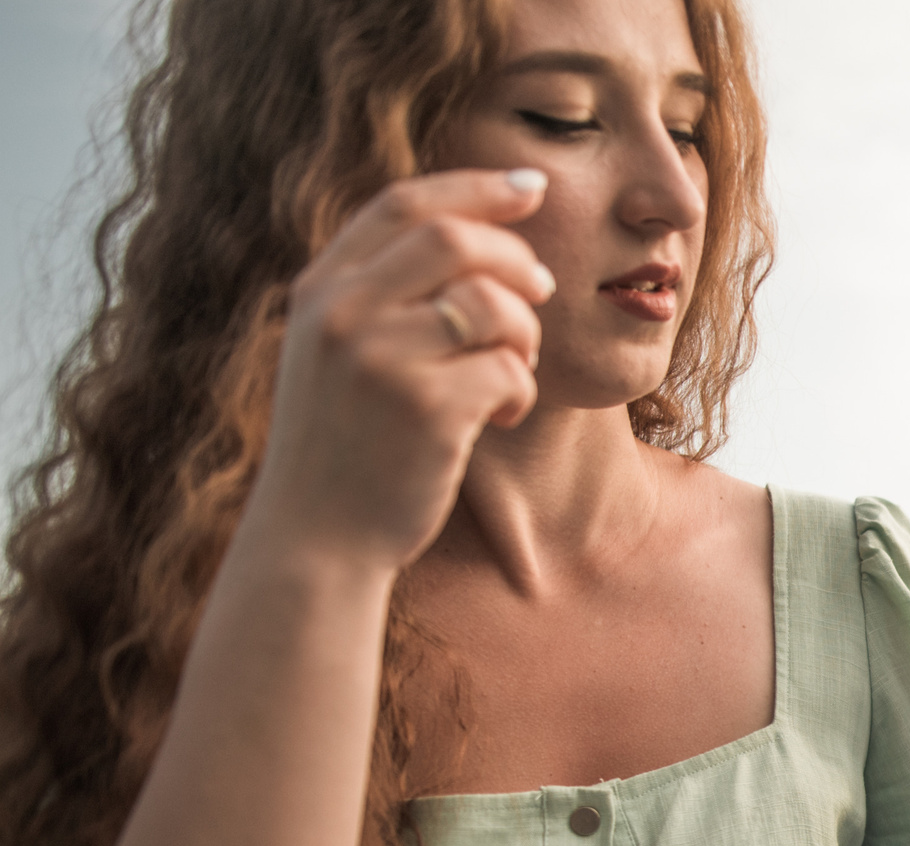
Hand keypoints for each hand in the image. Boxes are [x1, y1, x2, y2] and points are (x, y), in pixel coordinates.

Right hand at [245, 169, 556, 573]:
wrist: (316, 540)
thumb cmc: (346, 448)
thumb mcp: (337, 356)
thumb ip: (380, 295)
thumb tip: (478, 237)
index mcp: (320, 290)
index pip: (403, 204)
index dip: (475, 188)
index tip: (531, 189)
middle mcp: (341, 313)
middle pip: (454, 240)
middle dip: (515, 262)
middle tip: (540, 293)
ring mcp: (378, 358)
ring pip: (491, 303)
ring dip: (524, 335)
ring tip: (512, 371)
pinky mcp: (424, 409)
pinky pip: (507, 370)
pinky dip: (521, 390)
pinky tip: (499, 418)